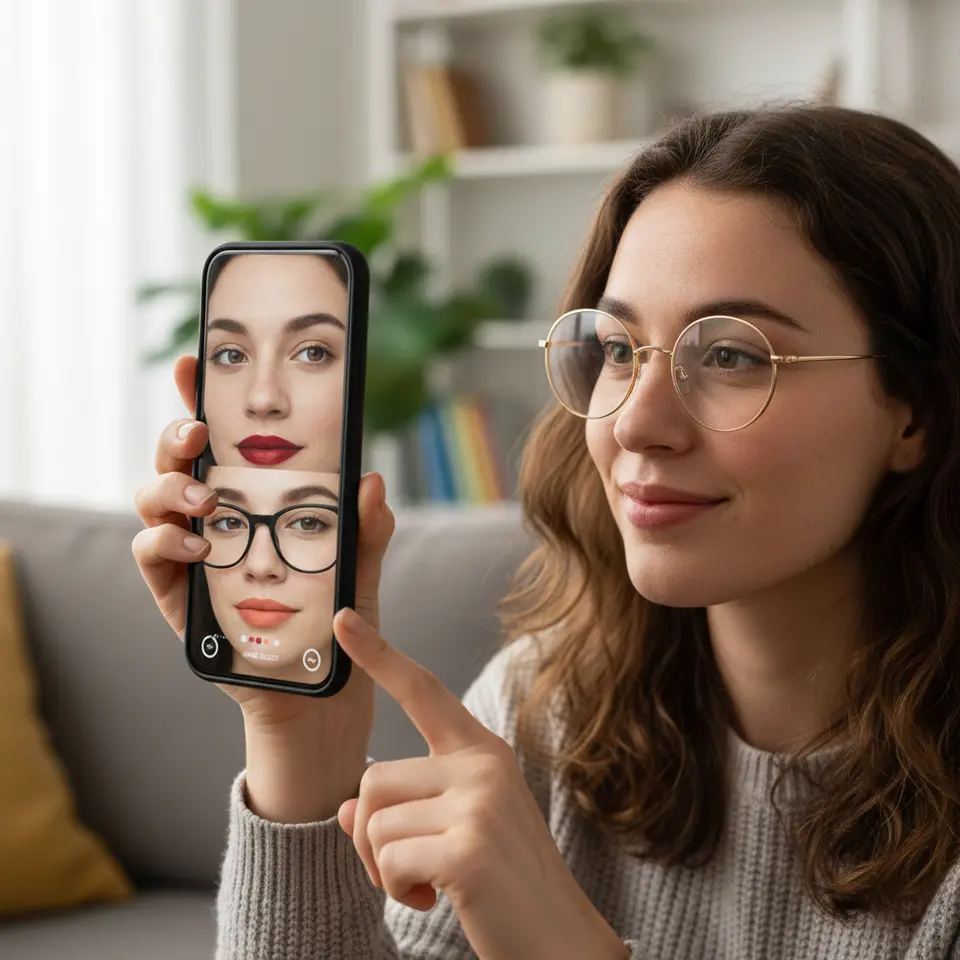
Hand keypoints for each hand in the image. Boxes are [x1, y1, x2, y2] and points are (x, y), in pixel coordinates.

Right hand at [132, 356, 395, 821]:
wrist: (321, 697)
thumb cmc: (336, 624)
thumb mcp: (360, 570)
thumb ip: (366, 529)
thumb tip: (373, 481)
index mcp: (256, 504)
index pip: (224, 444)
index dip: (203, 400)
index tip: (197, 362)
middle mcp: (216, 523)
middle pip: (178, 461)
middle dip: (177, 434)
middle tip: (197, 430)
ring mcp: (191, 559)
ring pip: (154, 502)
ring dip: (170, 486)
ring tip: (204, 496)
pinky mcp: (178, 599)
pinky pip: (151, 557)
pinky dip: (163, 542)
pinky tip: (195, 544)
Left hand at [333, 610, 627, 959]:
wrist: (560, 943)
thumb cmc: (505, 886)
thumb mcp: (453, 833)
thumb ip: (403, 810)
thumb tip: (346, 810)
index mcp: (482, 753)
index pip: (423, 691)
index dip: (380, 655)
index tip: (344, 619)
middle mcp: (483, 765)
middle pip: (374, 779)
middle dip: (371, 838)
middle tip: (409, 871)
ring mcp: (479, 802)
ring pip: (373, 823)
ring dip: (385, 869)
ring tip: (430, 884)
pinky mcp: (468, 846)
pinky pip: (388, 858)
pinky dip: (400, 889)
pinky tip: (439, 898)